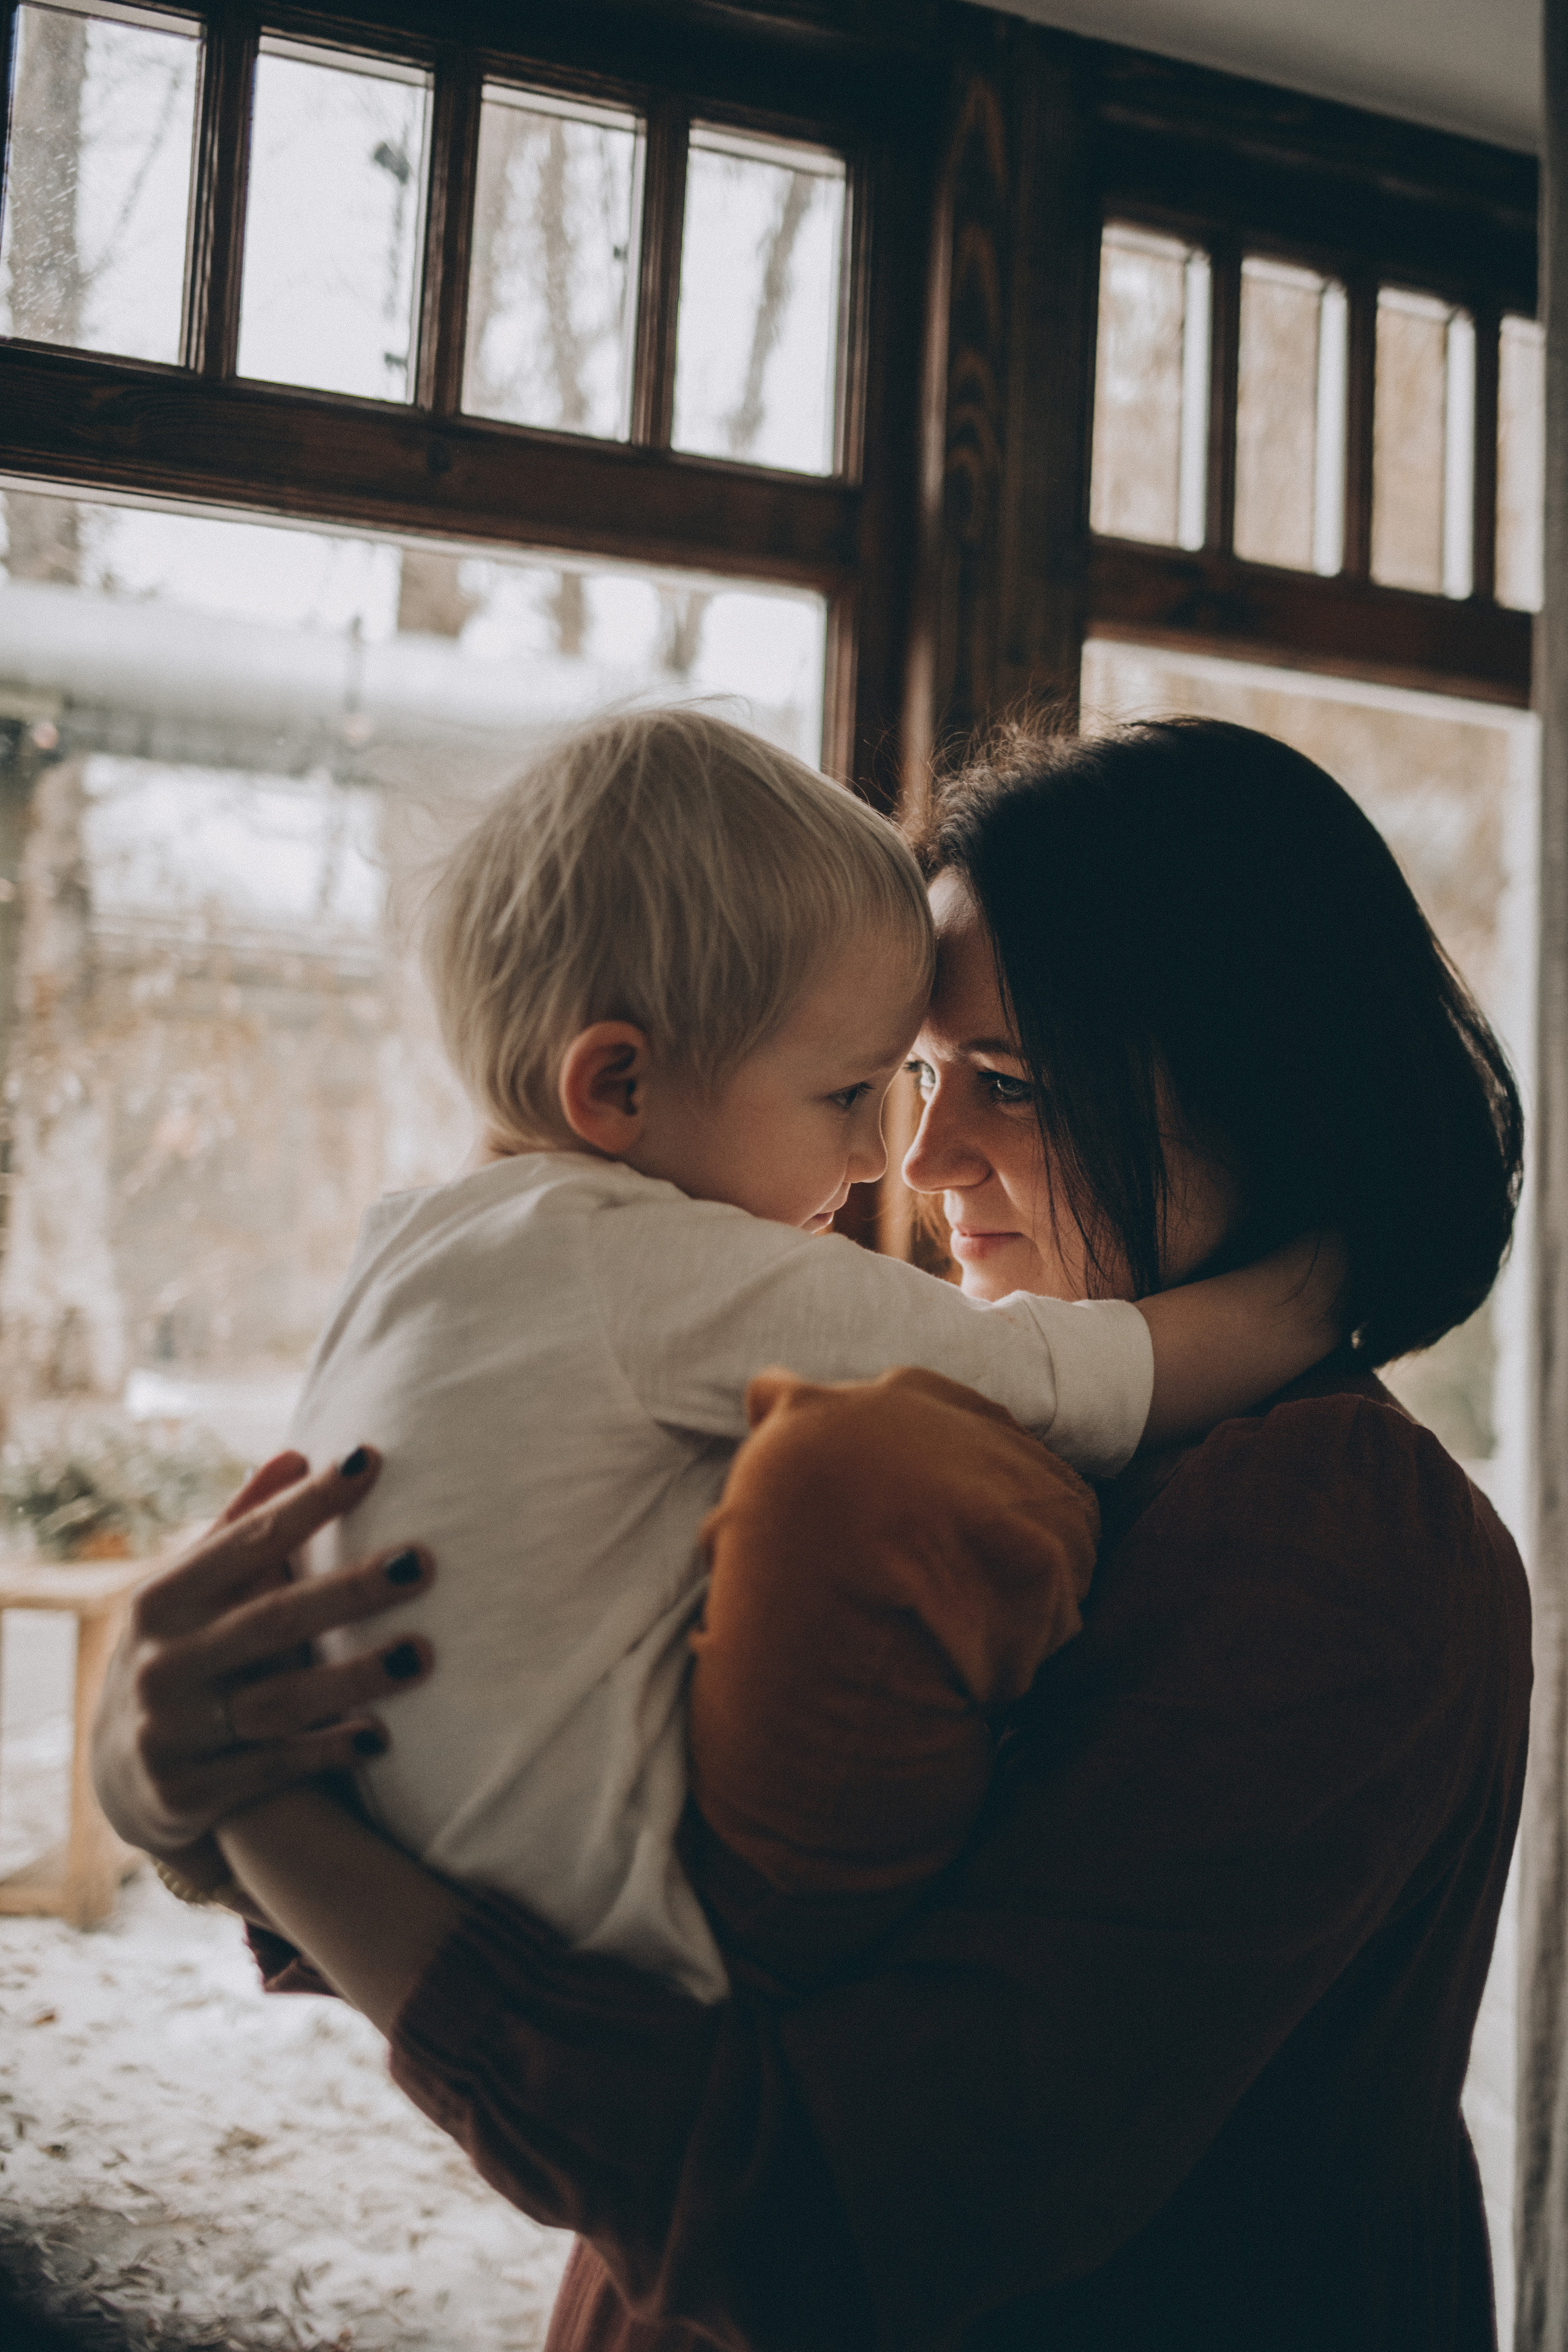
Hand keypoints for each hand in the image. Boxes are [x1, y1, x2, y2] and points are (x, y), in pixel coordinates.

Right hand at [91, 1446, 434, 1869]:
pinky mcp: (191, 1792)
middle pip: (273, 1619)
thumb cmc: (182, 1650)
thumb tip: (296, 1455)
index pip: (249, 1541)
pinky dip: (326, 1750)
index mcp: (165, 1598)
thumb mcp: (191, 1590)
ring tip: (423, 1654)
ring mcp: (173, 1730)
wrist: (118, 1772)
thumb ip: (242, 1528)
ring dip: (354, 1678)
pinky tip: (383, 1736)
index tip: (372, 1461)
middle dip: (350, 1591)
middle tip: (423, 1563)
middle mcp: (164, 1660)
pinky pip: (272, 1768)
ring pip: (279, 1701)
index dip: (310, 1503)